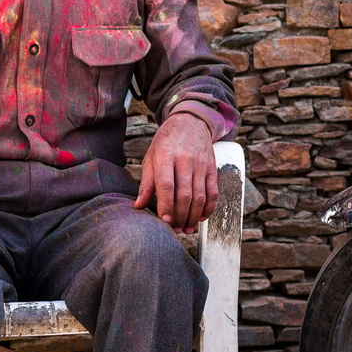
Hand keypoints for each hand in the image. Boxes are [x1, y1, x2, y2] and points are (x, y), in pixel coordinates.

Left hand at [134, 113, 217, 233]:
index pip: (166, 184)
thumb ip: (146, 182)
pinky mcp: (212, 168)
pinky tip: (200, 218)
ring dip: (193, 216)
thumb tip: (138, 205)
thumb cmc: (166, 142)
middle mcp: (185, 160)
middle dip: (179, 216)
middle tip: (174, 229)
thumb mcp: (151, 157)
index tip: (164, 220)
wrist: (190, 122)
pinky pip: (213, 192)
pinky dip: (208, 208)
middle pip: (184, 194)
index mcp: (166, 156)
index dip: (166, 204)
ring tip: (186, 228)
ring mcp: (201, 164)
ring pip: (200, 196)